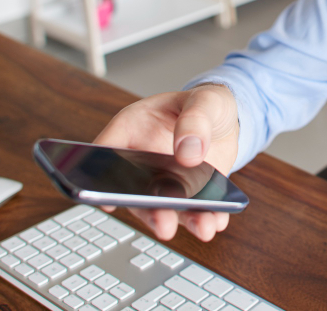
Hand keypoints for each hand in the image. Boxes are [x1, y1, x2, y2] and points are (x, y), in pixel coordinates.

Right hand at [93, 85, 239, 242]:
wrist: (227, 119)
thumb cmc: (205, 104)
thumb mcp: (205, 100)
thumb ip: (195, 119)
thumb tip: (188, 150)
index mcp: (135, 130)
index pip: (107, 152)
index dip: (98, 178)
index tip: (107, 201)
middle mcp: (145, 163)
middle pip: (135, 191)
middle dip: (149, 211)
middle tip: (164, 224)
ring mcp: (167, 182)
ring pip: (166, 208)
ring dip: (182, 221)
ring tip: (203, 227)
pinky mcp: (192, 194)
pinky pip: (196, 211)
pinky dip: (208, 218)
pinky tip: (218, 220)